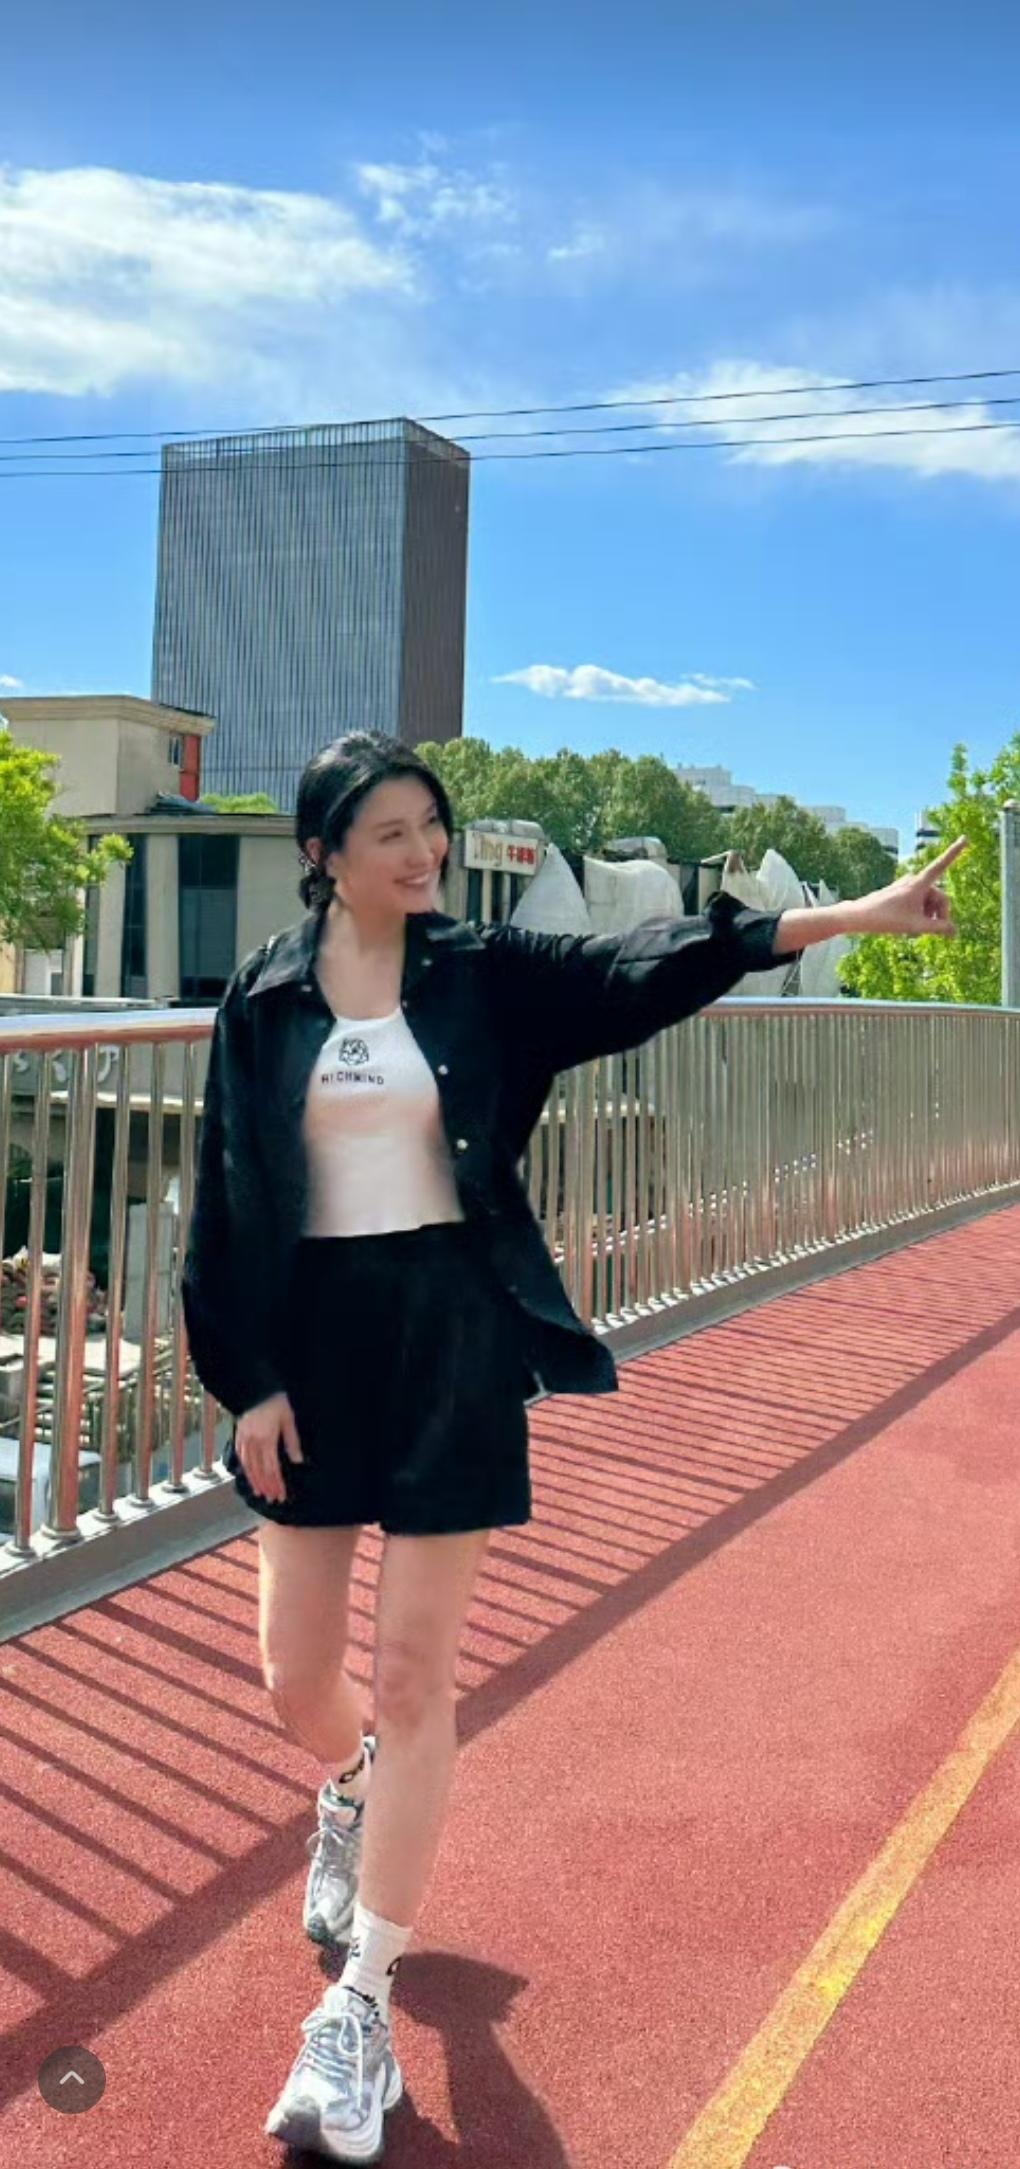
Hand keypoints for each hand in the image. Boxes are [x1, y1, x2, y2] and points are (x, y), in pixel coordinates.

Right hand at [235, 1390, 303, 1502]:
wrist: (254, 1388)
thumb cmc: (275, 1402)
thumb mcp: (288, 1419)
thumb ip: (292, 1441)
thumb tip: (297, 1461)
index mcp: (266, 1439)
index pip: (272, 1468)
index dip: (277, 1483)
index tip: (282, 1495)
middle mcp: (253, 1443)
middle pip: (260, 1471)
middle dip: (267, 1487)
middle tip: (274, 1499)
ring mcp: (244, 1440)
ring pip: (248, 1467)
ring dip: (255, 1482)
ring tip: (261, 1493)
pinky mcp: (239, 1436)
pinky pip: (240, 1457)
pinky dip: (245, 1469)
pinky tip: (249, 1476)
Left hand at [846, 837, 967, 940]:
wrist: (859, 917)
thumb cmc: (886, 919)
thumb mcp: (916, 926)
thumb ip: (939, 928)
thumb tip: (955, 931)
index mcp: (919, 883)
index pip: (942, 865)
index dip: (955, 852)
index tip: (965, 837)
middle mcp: (914, 880)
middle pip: (939, 896)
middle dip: (940, 913)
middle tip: (936, 931)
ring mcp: (907, 886)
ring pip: (929, 901)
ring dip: (929, 916)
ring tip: (916, 930)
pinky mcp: (901, 893)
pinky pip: (919, 903)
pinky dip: (920, 914)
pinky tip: (910, 926)